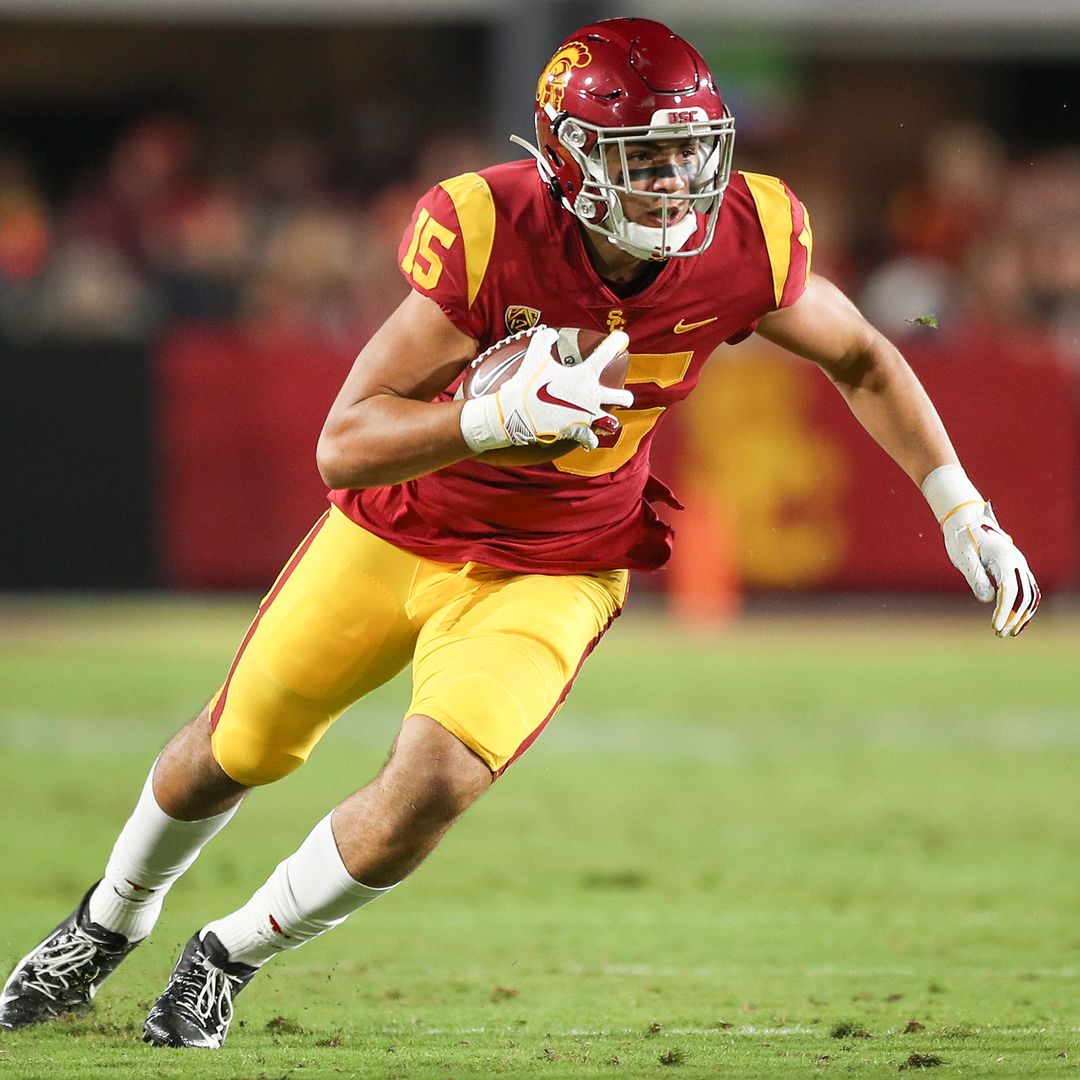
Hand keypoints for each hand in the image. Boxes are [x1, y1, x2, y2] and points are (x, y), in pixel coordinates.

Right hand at [460, 326, 633, 451]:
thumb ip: (544, 340)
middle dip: (624, 397)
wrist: (517, 412)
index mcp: (585, 375)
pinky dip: (589, 440)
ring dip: (609, 421)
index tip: (622, 338)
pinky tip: (589, 440)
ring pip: (611, 422)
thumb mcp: (535, 356)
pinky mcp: (578, 432)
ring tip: (607, 421)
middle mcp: (592, 396)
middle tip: (622, 396)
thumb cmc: (527, 382)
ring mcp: (587, 416)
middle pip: (622, 398)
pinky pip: (591, 440)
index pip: (607, 353)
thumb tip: (551, 332)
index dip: (617, 342)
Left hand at [941, 502, 1039, 637]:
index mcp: (1003, 557)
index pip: (1009, 590)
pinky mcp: (1017, 569)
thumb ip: (975, 577)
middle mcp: (1017, 561)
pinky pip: (1028, 590)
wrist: (967, 521)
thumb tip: (988, 600)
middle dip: (1013, 616)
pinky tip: (1014, 620)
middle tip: (1000, 633)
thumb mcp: (963, 557)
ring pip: (1030, 594)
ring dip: (1022, 614)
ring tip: (1008, 631)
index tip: (996, 626)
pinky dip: (1024, 606)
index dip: (1004, 610)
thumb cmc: (961, 539)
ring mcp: (1020, 565)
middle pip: (1024, 594)